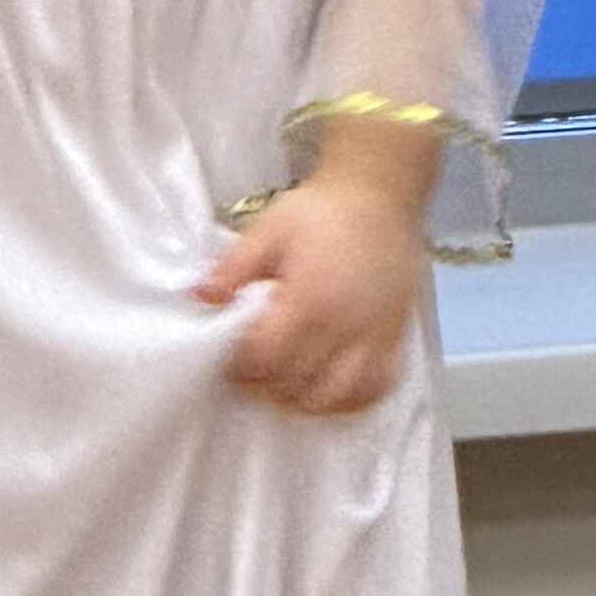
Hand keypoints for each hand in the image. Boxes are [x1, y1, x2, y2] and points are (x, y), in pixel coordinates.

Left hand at [201, 152, 431, 414]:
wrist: (380, 195)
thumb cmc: (320, 211)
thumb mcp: (268, 228)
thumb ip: (233, 267)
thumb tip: (200, 299)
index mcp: (309, 298)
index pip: (266, 359)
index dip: (240, 368)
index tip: (229, 359)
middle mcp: (345, 326)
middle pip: (297, 385)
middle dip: (266, 385)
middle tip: (252, 369)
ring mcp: (375, 336)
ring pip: (336, 397)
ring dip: (304, 399)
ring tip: (287, 381)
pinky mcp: (395, 338)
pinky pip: (376, 389)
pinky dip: (349, 400)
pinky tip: (328, 388)